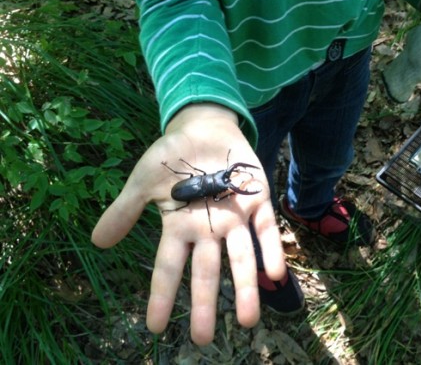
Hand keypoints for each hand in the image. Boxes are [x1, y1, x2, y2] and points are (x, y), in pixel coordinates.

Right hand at [91, 103, 285, 344]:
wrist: (203, 127)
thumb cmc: (172, 156)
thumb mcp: (143, 181)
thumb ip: (124, 211)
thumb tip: (98, 242)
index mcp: (180, 226)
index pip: (168, 267)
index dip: (161, 296)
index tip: (154, 328)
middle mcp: (209, 229)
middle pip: (206, 272)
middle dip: (204, 304)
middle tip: (203, 339)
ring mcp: (235, 217)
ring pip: (241, 258)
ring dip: (246, 287)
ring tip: (248, 320)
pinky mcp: (257, 201)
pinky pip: (266, 229)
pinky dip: (271, 250)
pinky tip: (276, 274)